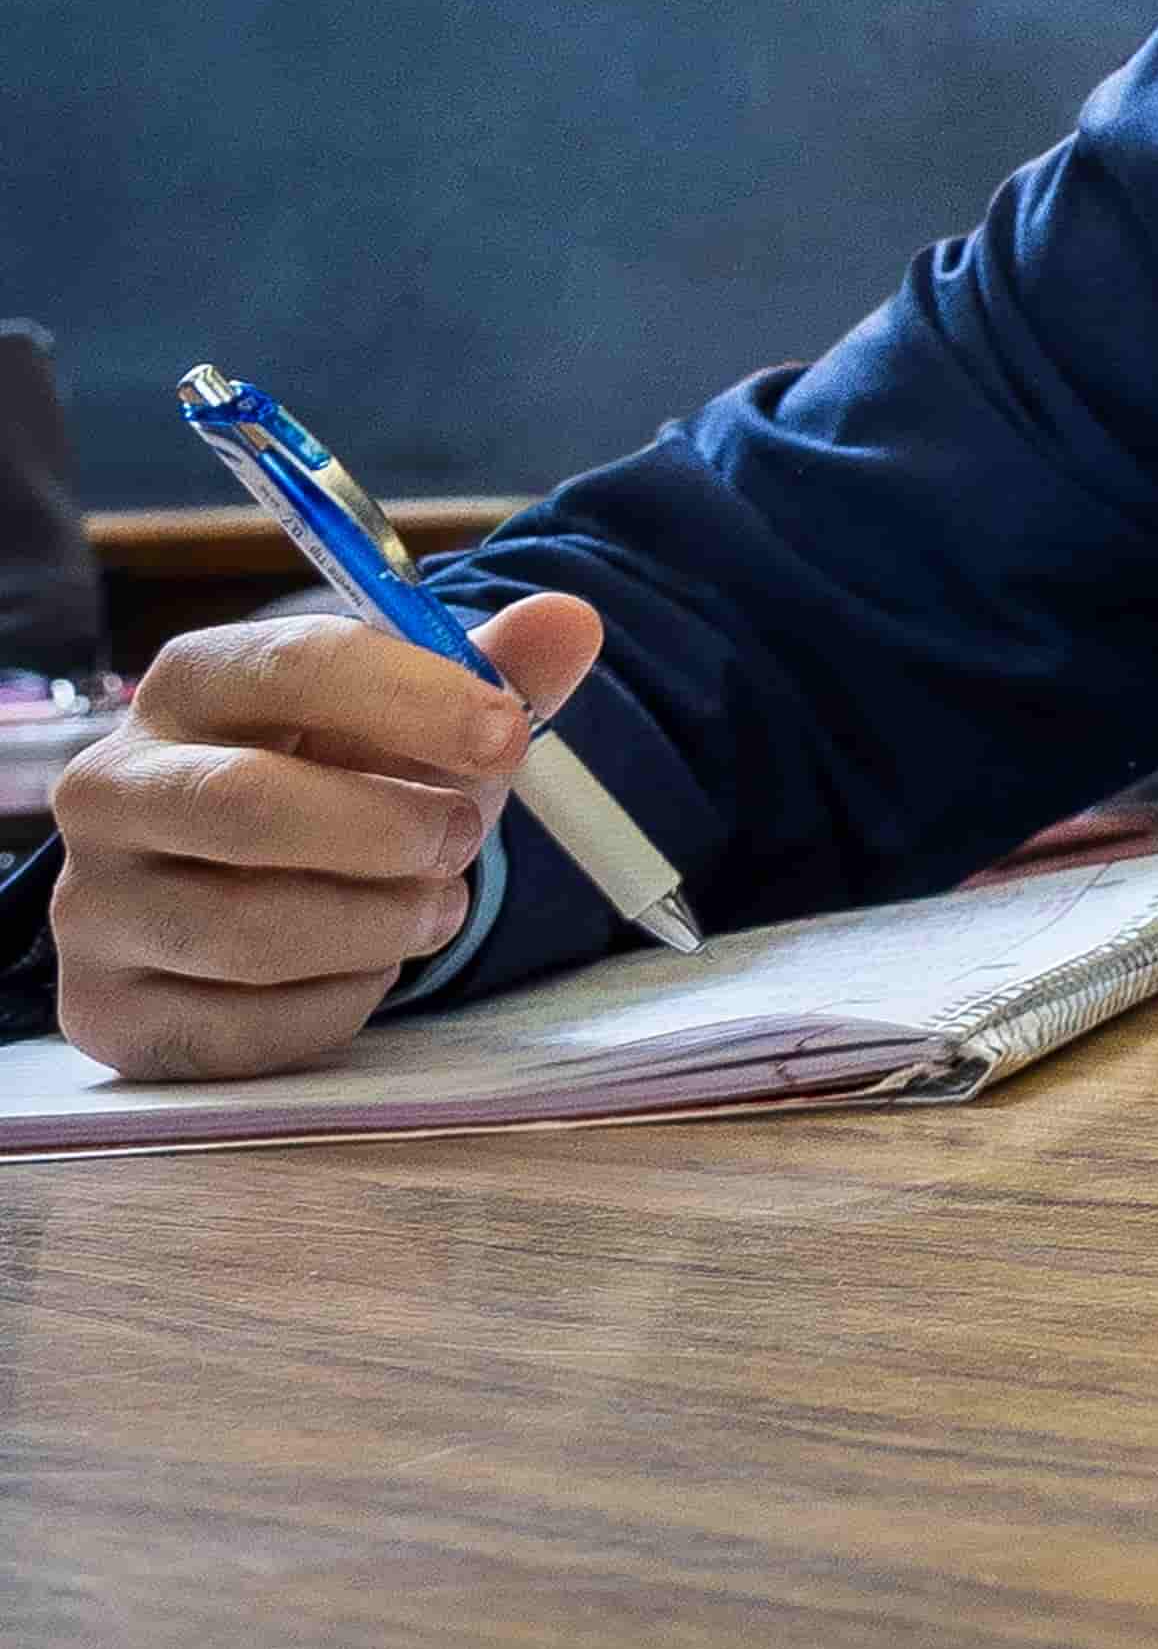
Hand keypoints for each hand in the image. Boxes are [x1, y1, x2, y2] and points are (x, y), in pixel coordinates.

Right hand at [48, 594, 605, 1084]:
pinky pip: (244, 1027)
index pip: (287, 665)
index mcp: (189, 686)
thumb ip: (491, 675)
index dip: (412, 699)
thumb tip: (570, 621)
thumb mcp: (413, 720)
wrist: (241, 884)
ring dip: (377, 924)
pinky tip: (361, 967)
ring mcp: (96, 907)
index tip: (505, 736)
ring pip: (247, 931)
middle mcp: (113, 790)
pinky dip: (338, 1002)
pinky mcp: (109, 1013)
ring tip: (432, 906)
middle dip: (388, 829)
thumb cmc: (337, 779)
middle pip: (246, 805)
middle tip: (463, 838)